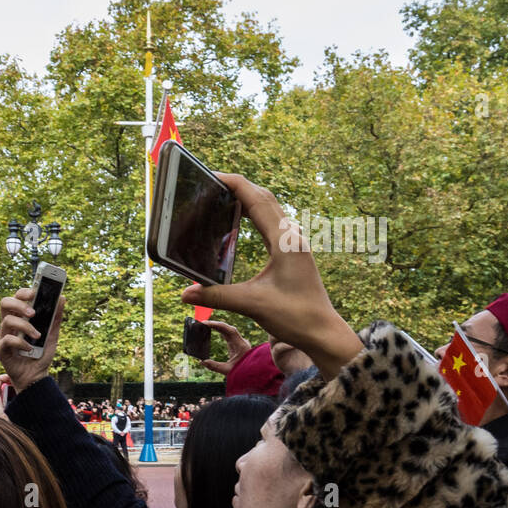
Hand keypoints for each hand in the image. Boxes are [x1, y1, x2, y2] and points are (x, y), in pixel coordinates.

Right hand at [0, 289, 64, 392]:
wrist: (36, 376)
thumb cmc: (41, 353)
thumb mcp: (52, 334)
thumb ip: (55, 317)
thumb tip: (62, 297)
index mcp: (20, 317)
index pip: (17, 297)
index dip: (24, 292)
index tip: (35, 292)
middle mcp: (9, 324)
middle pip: (5, 303)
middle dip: (19, 304)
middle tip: (33, 313)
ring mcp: (3, 335)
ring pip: (7, 320)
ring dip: (25, 327)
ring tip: (38, 336)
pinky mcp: (0, 349)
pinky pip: (7, 340)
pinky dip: (21, 343)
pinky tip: (30, 349)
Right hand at [180, 174, 363, 380]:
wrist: (323, 332)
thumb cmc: (296, 316)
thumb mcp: (253, 304)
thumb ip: (217, 296)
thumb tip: (185, 293)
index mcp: (283, 240)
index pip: (256, 198)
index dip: (232, 183)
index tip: (209, 175)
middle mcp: (290, 236)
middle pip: (263, 196)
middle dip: (237, 186)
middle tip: (209, 184)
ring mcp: (294, 243)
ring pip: (269, 208)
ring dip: (247, 198)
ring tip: (220, 197)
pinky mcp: (293, 252)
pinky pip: (272, 222)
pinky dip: (254, 213)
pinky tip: (240, 222)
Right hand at [197, 319, 251, 375]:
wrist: (254, 374)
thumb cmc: (243, 372)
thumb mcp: (228, 370)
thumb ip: (214, 366)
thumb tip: (201, 362)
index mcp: (240, 345)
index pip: (229, 330)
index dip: (218, 325)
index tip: (207, 323)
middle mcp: (241, 341)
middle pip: (228, 328)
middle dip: (216, 324)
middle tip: (203, 323)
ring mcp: (240, 342)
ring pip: (228, 330)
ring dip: (218, 327)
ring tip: (206, 325)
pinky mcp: (237, 344)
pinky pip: (229, 334)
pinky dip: (221, 331)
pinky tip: (214, 329)